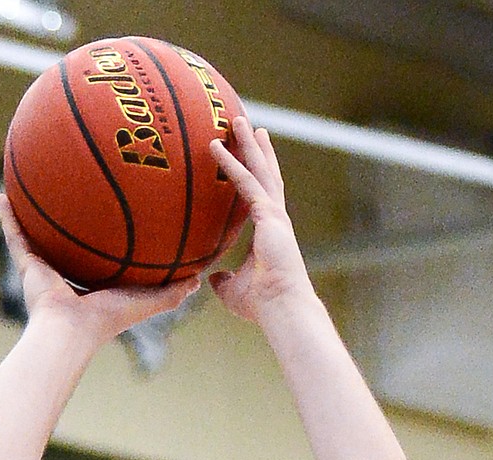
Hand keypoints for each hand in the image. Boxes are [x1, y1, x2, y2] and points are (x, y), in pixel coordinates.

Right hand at [0, 194, 200, 345]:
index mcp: (93, 281)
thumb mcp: (149, 300)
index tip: (112, 207)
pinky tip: (4, 192)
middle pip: (68, 238)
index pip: (99, 252)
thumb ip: (173, 290)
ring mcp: (44, 269)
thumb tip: (200, 278)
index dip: (105, 232)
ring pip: (38, 232)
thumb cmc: (110, 318)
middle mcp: (67, 272)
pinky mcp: (26, 266)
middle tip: (74, 184)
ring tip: (32, 180)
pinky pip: (15, 235)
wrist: (72, 331)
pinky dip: (8, 216)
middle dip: (70, 216)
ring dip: (34, 210)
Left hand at [207, 116, 311, 321]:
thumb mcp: (232, 290)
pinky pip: (246, 183)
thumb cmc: (262, 304)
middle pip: (265, 173)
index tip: (250, 153)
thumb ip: (222, 280)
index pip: (261, 194)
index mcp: (269, 231)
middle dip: (256, 148)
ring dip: (247, 143)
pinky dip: (232, 163)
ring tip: (237, 119)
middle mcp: (274, 217)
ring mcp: (274, 214)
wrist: (281, 308)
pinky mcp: (269, 216)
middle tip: (247, 124)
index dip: (255, 173)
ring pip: (259, 169)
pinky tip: (217, 147)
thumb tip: (211, 277)